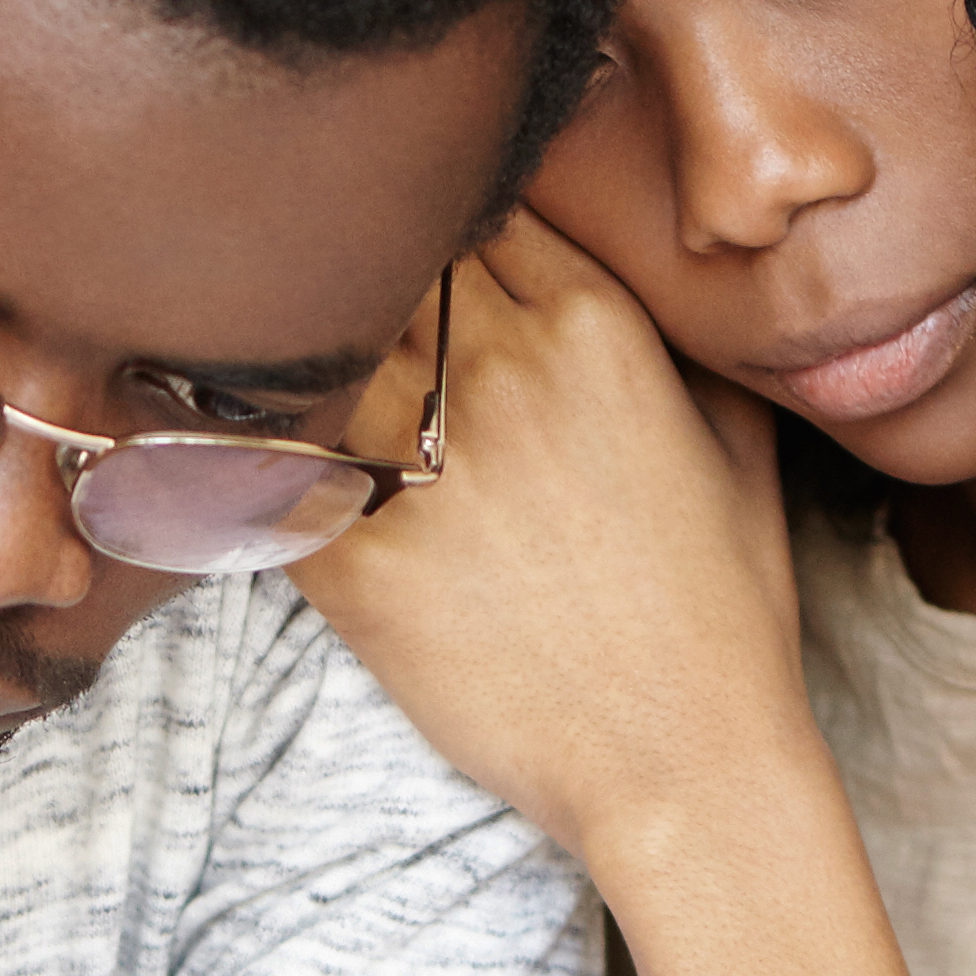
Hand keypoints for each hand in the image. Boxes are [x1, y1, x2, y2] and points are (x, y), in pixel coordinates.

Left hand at [294, 210, 819, 876]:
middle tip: (336, 312)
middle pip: (384, 260)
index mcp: (593, 325)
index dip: (441, 229)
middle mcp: (501, 372)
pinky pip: (263, 466)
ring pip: (313, 345)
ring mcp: (421, 461)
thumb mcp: (742, 450)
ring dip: (298, 357)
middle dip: (364, 277)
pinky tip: (232, 462)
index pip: (474, 208)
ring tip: (273, 375)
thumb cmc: (725, 621)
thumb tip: (652, 288)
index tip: (423, 264)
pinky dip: (244, 458)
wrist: (687, 768)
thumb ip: (687, 345)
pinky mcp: (356, 557)